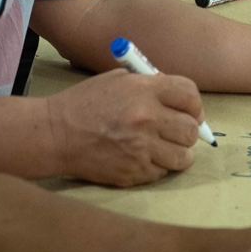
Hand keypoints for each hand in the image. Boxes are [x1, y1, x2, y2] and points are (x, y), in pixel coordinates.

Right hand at [46, 69, 204, 185]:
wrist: (55, 134)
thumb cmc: (85, 103)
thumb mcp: (117, 79)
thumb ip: (150, 85)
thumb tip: (179, 99)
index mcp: (144, 90)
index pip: (189, 94)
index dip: (194, 104)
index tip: (192, 111)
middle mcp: (146, 118)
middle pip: (191, 130)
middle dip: (189, 130)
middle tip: (179, 131)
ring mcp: (141, 148)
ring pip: (183, 156)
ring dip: (178, 152)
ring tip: (166, 148)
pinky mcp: (133, 172)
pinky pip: (162, 172)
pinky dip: (158, 166)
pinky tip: (143, 157)